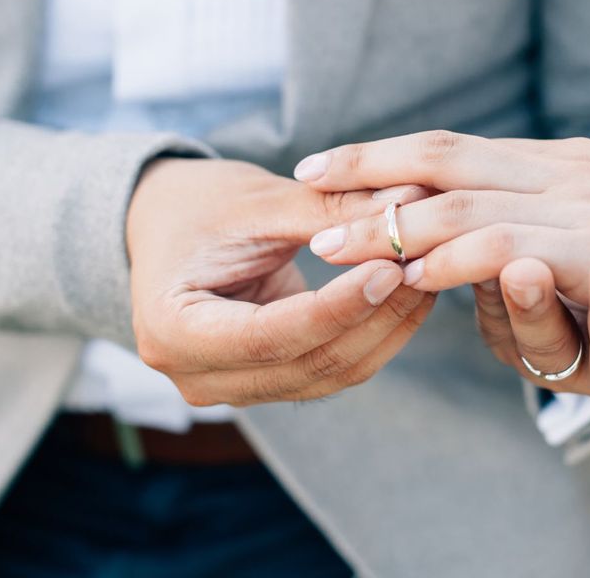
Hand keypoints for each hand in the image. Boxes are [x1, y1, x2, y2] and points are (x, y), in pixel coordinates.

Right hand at [127, 158, 435, 405]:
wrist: (163, 224)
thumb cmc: (197, 203)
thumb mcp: (256, 200)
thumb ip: (328, 211)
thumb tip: (408, 203)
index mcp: (171, 331)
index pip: (269, 336)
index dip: (338, 308)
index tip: (391, 268)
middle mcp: (197, 377)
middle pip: (307, 364)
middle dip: (375, 317)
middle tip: (425, 264)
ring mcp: (232, 388)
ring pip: (329, 374)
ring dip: (386, 328)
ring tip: (425, 273)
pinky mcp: (265, 382)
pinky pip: (331, 368)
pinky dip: (373, 333)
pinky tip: (406, 293)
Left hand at [295, 131, 589, 366]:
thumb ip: (572, 227)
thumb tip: (522, 242)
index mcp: (568, 166)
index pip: (462, 150)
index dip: (391, 155)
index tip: (330, 165)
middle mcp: (571, 174)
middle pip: (447, 161)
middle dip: (369, 174)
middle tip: (305, 183)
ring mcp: (588, 210)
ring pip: (467, 203)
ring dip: (390, 222)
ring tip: (328, 238)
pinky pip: (514, 248)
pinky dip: (453, 257)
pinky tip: (408, 274)